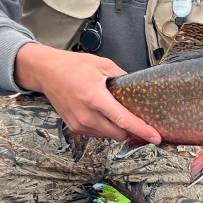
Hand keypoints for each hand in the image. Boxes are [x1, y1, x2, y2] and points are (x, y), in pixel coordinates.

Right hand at [13, 43, 161, 143]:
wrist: (46, 72)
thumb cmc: (73, 66)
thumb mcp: (103, 65)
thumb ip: (123, 77)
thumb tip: (139, 88)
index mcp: (96, 98)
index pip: (123, 120)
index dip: (142, 130)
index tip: (156, 137)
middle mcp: (87, 115)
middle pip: (120, 134)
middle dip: (131, 129)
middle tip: (137, 118)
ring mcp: (80, 124)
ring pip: (109, 136)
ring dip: (117, 128)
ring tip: (114, 111)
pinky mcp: (75, 128)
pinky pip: (98, 134)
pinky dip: (105, 127)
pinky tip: (102, 113)